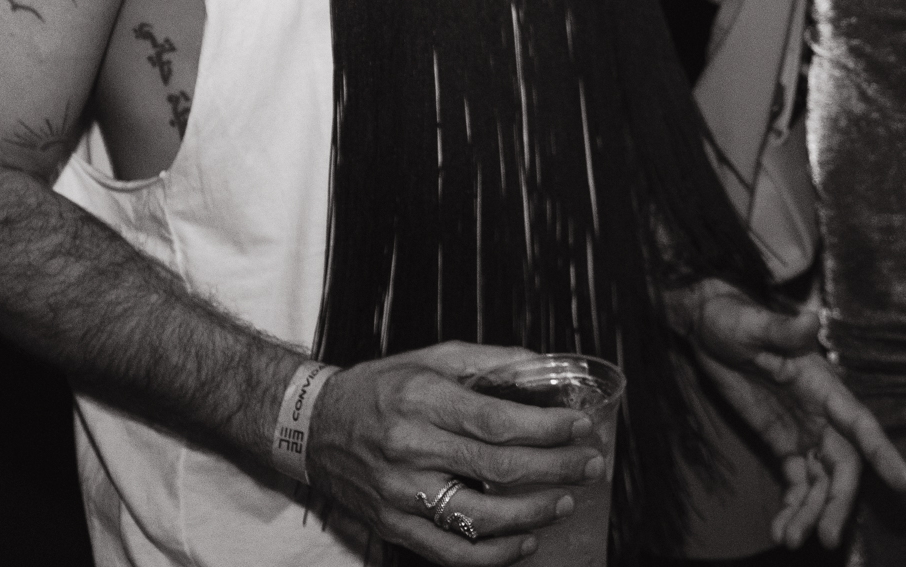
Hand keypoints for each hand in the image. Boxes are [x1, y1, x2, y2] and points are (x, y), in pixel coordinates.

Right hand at [307, 344, 605, 565]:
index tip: (581, 426)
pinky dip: (495, 554)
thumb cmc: (381, 387)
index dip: (546, 428)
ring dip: (533, 513)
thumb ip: (489, 361)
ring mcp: (402, 494)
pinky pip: (452, 551)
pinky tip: (526, 541)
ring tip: (566, 501)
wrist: (316, 426)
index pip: (497, 421)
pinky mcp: (394, 526)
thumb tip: (542, 365)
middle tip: (589, 464)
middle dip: (554, 469)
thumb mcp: (432, 358)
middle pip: (497, 469)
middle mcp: (411, 448)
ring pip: (480, 517)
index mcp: (423, 400)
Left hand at [668, 281, 905, 549]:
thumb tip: (811, 320)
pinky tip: (781, 529)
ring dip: (812, 512)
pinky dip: (793, 506)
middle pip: (843, 464)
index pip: (859, 422)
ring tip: (790, 539)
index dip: (882, 451)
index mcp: (822, 384)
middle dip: (839, 501)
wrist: (708, 330)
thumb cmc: (734, 319)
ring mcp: (802, 430)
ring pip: (821, 481)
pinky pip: (796, 482)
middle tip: (827, 538)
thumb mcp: (753, 324)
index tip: (904, 483)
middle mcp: (820, 412)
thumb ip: (781, 330)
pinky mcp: (781, 443)